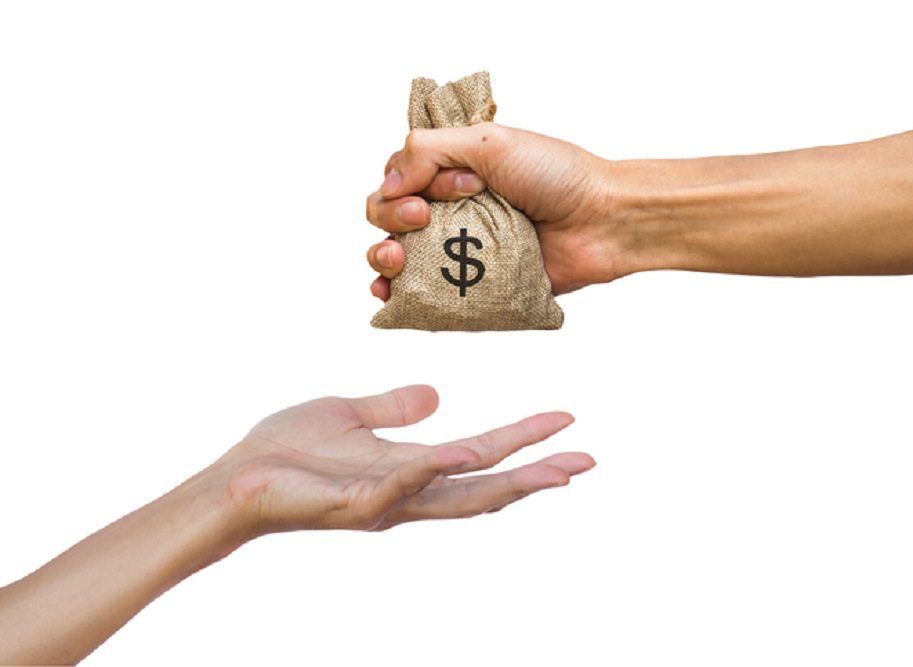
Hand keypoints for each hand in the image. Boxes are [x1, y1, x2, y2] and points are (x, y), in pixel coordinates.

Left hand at [221, 384, 594, 534]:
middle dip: (538, 474)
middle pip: (485, 487)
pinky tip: (463, 455)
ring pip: (458, 498)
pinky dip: (433, 473)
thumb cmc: (287, 452)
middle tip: (587, 461)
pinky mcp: (351, 505)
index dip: (523, 440)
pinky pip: (399, 490)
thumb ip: (394, 408)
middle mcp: (406, 493)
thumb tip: (438, 394)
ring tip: (554, 470)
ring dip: (508, 483)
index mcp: (410, 470)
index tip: (566, 421)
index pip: (480, 455)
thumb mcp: (350, 414)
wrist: (234, 480)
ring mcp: (383, 503)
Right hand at [365, 123, 621, 296]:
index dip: (402, 185)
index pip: (397, 179)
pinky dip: (401, 297)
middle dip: (389, 218)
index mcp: (452, 171)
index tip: (439, 190)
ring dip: (384, 257)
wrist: (603, 221)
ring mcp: (462, 250)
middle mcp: (452, 209)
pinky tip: (391, 296)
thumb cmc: (558, 175)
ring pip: (400, 258)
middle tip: (421, 220)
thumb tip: (387, 183)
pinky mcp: (476, 286)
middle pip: (389, 217)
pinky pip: (429, 296)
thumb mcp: (490, 142)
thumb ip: (430, 150)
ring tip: (397, 260)